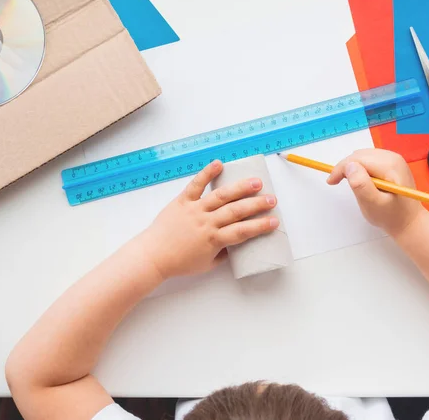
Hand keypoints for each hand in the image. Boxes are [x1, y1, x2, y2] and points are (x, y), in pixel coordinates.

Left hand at [139, 160, 278, 279]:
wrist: (153, 256)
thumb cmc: (180, 262)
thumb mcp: (207, 264)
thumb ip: (224, 253)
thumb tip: (236, 243)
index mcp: (214, 240)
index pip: (243, 232)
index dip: (260, 226)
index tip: (275, 222)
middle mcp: (206, 222)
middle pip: (236, 211)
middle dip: (257, 205)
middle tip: (272, 200)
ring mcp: (195, 209)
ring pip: (221, 196)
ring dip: (240, 188)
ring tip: (256, 182)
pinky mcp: (182, 201)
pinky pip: (196, 184)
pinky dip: (206, 173)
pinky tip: (219, 163)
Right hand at [327, 149, 424, 236]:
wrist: (410, 222)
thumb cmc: (391, 217)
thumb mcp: (373, 204)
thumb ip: (361, 185)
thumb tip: (349, 167)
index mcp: (390, 166)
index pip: (358, 159)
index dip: (341, 168)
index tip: (331, 182)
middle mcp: (393, 157)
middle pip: (360, 155)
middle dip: (346, 167)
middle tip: (336, 182)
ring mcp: (394, 159)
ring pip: (363, 155)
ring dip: (353, 167)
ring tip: (351, 183)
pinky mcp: (392, 163)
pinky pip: (369, 159)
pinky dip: (360, 168)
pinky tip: (361, 180)